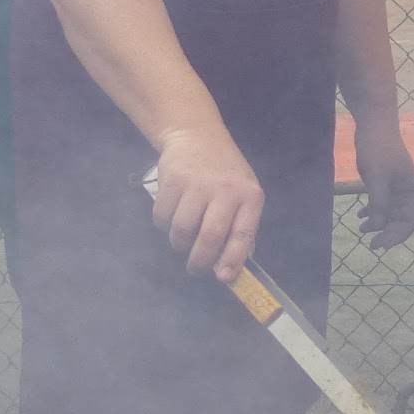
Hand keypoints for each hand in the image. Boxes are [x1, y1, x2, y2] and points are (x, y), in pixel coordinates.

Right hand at [150, 123, 262, 281]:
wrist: (197, 135)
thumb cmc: (225, 172)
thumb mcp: (244, 193)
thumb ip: (241, 226)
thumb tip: (232, 267)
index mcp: (250, 196)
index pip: (243, 234)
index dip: (233, 259)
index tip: (223, 278)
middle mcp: (226, 190)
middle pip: (210, 237)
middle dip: (200, 261)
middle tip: (195, 269)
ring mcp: (198, 184)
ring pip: (183, 231)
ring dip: (179, 244)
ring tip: (183, 239)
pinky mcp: (172, 180)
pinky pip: (162, 217)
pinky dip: (163, 225)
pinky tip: (171, 216)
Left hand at [352, 108, 413, 249]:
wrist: (372, 126)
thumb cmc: (378, 149)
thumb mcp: (378, 178)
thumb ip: (379, 203)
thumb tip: (378, 227)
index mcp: (412, 191)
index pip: (411, 221)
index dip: (398, 236)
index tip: (381, 244)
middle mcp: (406, 192)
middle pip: (400, 221)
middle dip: (387, 233)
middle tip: (371, 243)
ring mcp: (395, 188)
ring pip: (389, 214)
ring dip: (378, 224)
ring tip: (362, 229)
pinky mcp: (383, 183)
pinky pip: (380, 204)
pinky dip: (371, 212)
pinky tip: (360, 216)